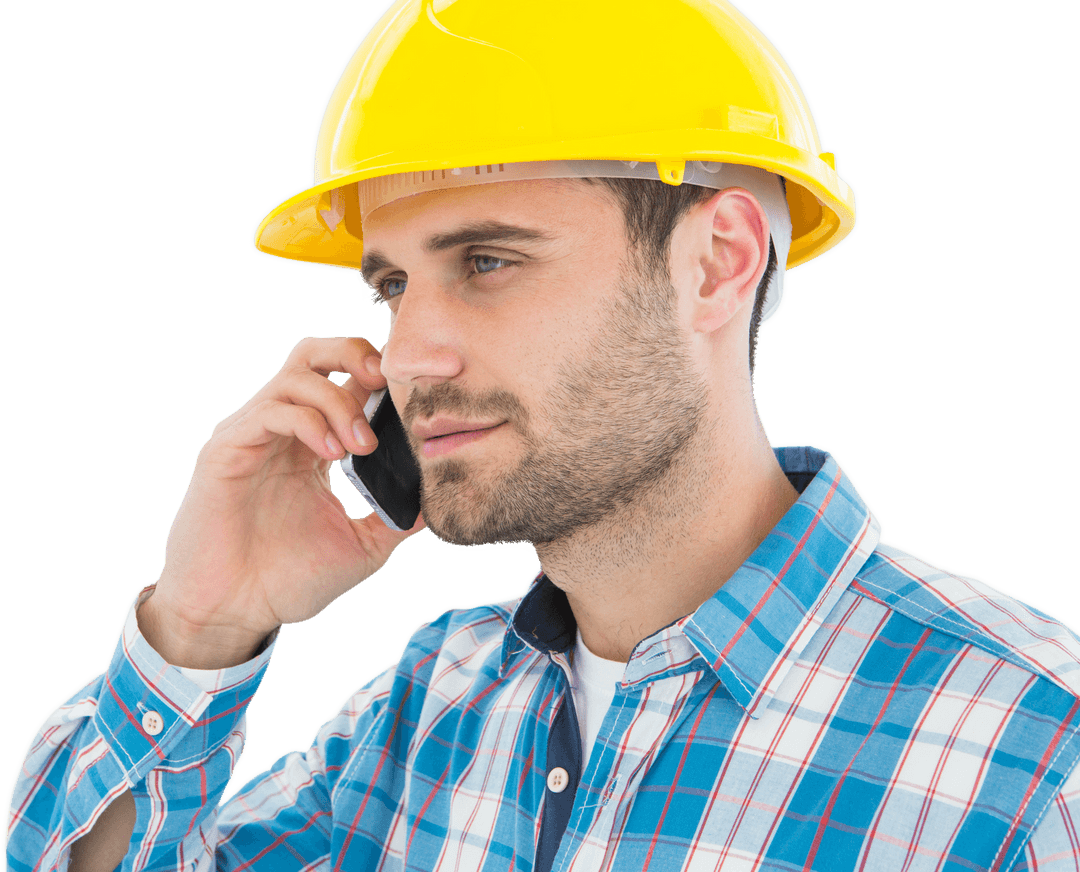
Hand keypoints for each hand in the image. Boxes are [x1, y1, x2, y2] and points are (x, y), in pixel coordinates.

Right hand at [140, 336, 425, 667]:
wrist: (232, 614)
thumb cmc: (287, 581)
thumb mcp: (362, 548)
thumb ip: (397, 519)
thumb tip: (440, 500)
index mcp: (315, 443)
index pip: (348, 381)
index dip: (384, 374)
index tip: (421, 391)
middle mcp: (284, 429)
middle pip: (316, 354)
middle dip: (356, 354)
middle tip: (387, 387)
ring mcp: (253, 434)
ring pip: (298, 374)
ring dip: (339, 402)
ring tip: (360, 446)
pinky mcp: (227, 448)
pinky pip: (271, 410)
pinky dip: (309, 421)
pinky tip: (332, 454)